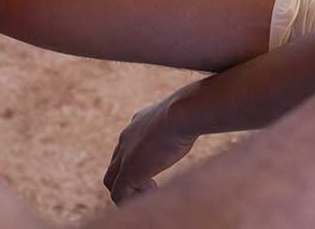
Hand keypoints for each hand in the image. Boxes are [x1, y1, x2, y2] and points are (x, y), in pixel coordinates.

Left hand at [103, 90, 199, 204]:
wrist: (181, 114)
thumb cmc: (189, 113)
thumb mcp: (183, 116)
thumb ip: (183, 122)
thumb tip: (203, 118)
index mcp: (138, 122)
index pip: (128, 144)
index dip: (139, 158)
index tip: (157, 164)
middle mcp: (126, 137)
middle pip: (115, 163)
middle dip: (129, 177)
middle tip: (152, 184)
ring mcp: (124, 155)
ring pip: (111, 180)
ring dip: (129, 191)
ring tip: (152, 192)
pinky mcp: (127, 171)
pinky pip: (118, 194)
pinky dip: (130, 200)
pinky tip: (153, 194)